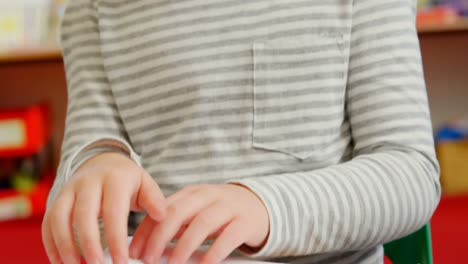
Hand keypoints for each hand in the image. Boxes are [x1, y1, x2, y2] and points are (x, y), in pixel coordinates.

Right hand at [42, 153, 165, 263]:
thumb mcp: (145, 183)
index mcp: (114, 179)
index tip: (121, 262)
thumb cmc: (127, 180)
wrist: (103, 161)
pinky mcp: (56, 199)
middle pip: (83, 215)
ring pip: (59, 218)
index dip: (116, 239)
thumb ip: (154, 199)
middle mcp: (88, 183)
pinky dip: (51, 244)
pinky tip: (60, 262)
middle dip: (89, 245)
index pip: (113, 211)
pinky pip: (48, 222)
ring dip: (64, 247)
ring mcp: (69, 190)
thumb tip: (161, 215)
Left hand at [129, 184, 269, 263]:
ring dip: (185, 245)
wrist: (258, 205)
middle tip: (149, 258)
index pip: (163, 209)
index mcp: (192, 193)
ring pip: (202, 223)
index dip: (146, 230)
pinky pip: (228, 237)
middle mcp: (209, 196)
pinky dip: (214, 252)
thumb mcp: (197, 212)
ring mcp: (229, 207)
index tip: (136, 250)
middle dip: (160, 237)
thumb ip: (176, 226)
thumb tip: (148, 247)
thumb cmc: (220, 213)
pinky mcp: (245, 222)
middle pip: (179, 213)